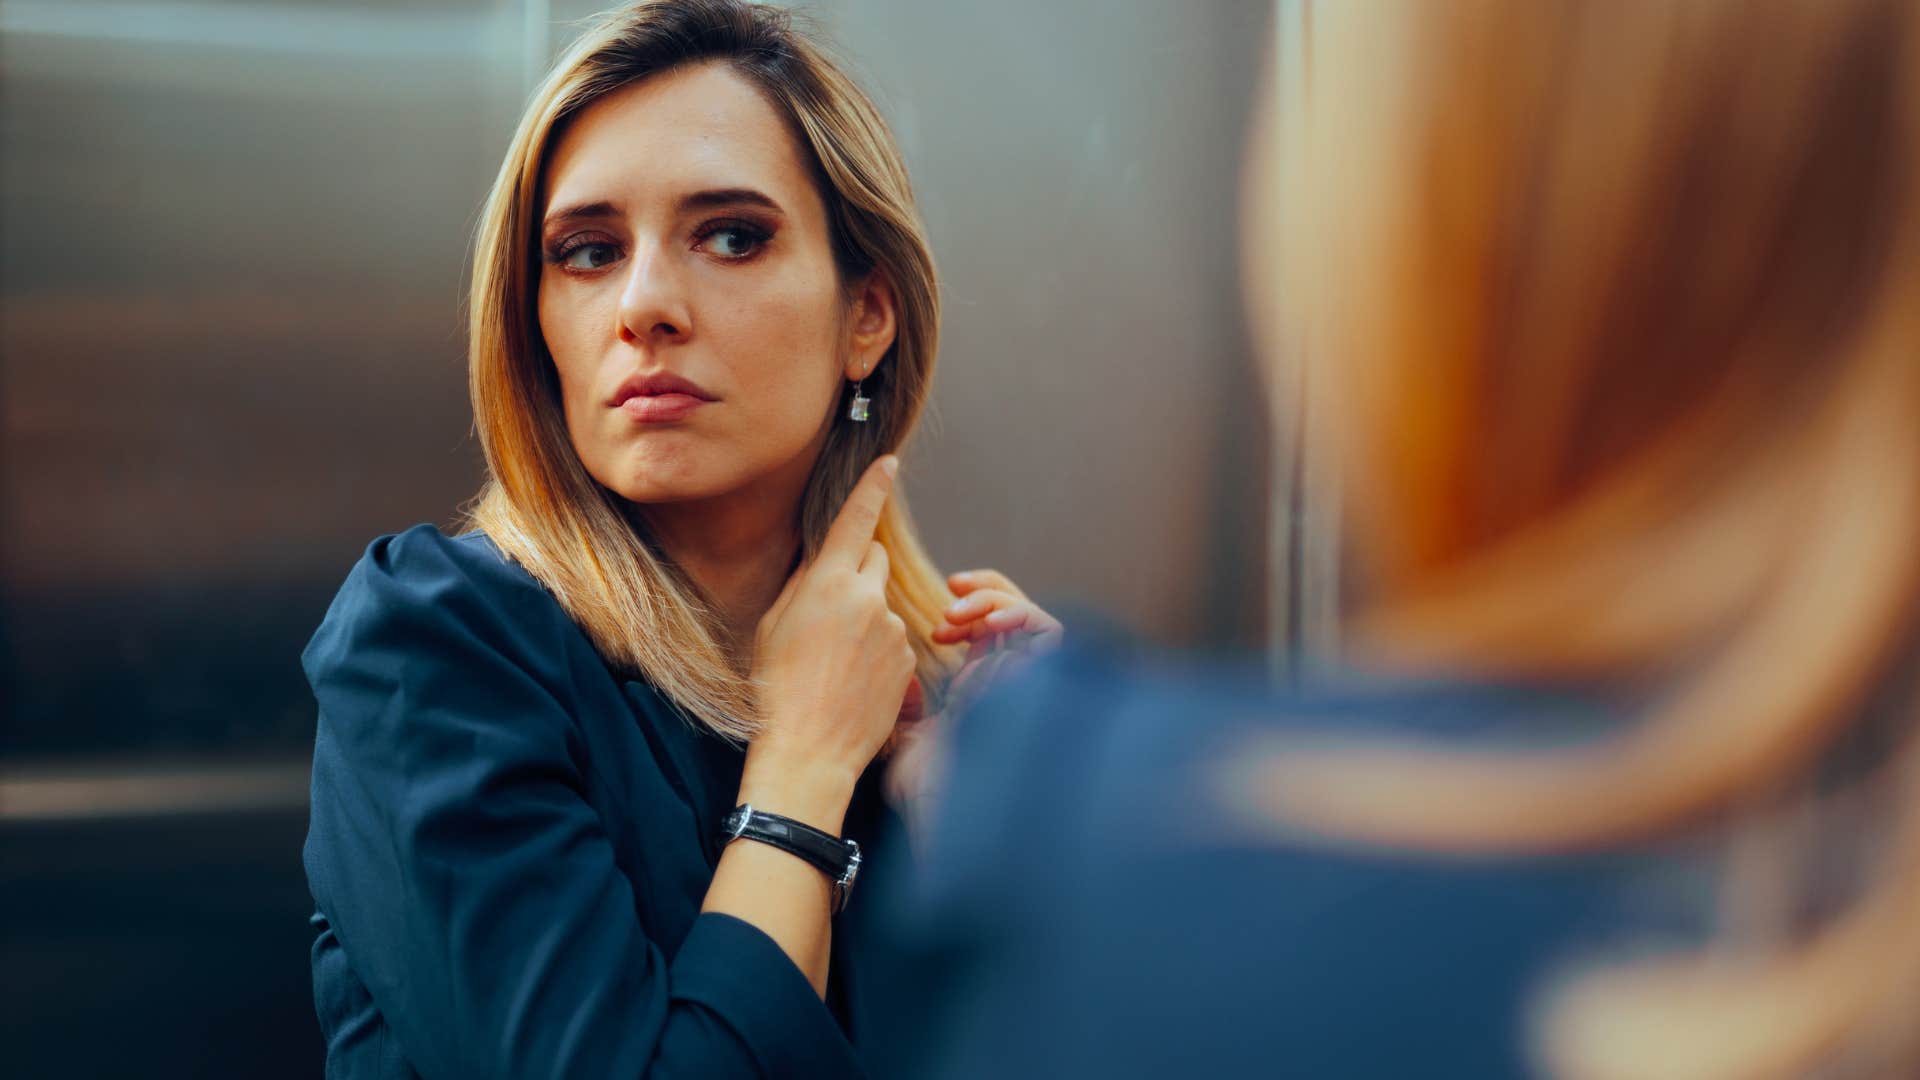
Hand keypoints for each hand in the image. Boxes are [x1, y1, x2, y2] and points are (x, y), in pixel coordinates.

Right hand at [745, 455, 917, 828]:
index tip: (889, 463)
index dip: (873, 487)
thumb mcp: (774, 625)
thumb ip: (803, 585)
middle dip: (858, 570)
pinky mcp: (908, 658)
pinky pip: (894, 639)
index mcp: (828, 583)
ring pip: (882, 605)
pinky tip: (854, 680)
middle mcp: (867, 598)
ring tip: (836, 663)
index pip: (856, 520)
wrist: (809, 750)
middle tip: (830, 609)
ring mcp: (893, 629)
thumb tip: (821, 563)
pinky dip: (878, 650)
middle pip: (874, 559)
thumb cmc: (776, 689)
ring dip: (865, 620)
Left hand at [886, 570, 1063, 825]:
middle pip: (1017, 620)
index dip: (969, 616)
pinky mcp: (1054, 684)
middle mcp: (1018, 686)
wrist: (953, 814)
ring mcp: (1036, 685)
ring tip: (959, 614)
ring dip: (996, 603)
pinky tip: (990, 625)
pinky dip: (1021, 616)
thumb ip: (910, 713)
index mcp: (989, 692)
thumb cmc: (931, 791)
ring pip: (1035, 619)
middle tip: (949, 610)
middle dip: (983, 600)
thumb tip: (909, 682)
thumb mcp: (911, 741)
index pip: (993, 638)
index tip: (936, 627)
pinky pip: (1050, 632)